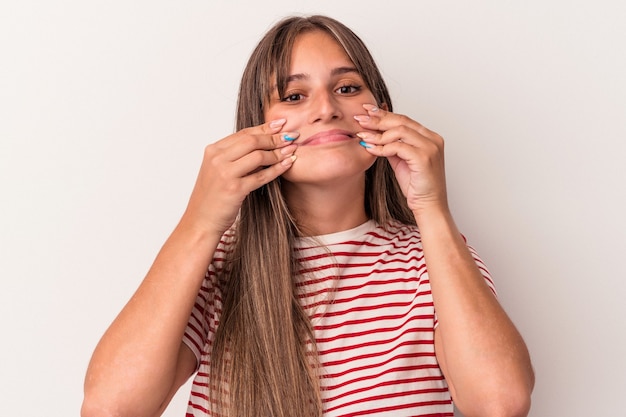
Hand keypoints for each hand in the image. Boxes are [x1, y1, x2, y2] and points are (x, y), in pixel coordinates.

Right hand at [181, 118, 297, 235]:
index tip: (281, 124)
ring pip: (258, 156)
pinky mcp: (234, 189)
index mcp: (213, 150)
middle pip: (252, 140)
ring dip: (278, 153)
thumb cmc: (212, 197)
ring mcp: (225, 173)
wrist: (200, 221)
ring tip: (291, 150)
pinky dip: (277, 169)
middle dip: (275, 137)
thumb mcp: (219, 170)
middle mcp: (217, 159)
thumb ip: (236, 156)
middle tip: (292, 136)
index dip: (265, 127)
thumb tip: (264, 145)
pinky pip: (261, 176)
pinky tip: (288, 164)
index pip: (243, 133)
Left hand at [354, 104, 448, 216]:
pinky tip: (371, 149)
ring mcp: (430, 147)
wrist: (429, 206)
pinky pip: (398, 147)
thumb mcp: (402, 161)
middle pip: (401, 121)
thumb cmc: (417, 187)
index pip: (404, 119)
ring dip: (378, 134)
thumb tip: (377, 136)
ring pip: (399, 131)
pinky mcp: (424, 158)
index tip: (367, 111)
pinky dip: (382, 147)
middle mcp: (433, 139)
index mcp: (430, 137)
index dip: (384, 114)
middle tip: (360, 118)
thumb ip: (393, 147)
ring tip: (362, 136)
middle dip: (378, 119)